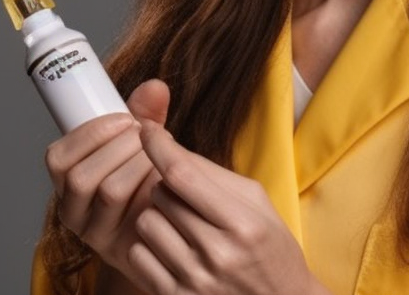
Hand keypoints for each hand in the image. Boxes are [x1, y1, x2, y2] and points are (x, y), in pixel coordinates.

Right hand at [44, 80, 170, 283]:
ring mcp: (92, 231)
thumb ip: (145, 115)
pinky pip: (132, 215)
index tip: (126, 120)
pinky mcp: (118, 246)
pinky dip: (150, 191)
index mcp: (67, 178)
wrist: (166, 223)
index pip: (57, 157)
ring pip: (108, 192)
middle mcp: (71, 208)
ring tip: (156, 156)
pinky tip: (163, 182)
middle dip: (119, 148)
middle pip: (80, 177)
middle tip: (146, 138)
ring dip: (138, 165)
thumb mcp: (140, 144)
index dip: (90, 134)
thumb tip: (155, 86)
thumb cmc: (146, 177)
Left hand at [122, 120, 325, 294]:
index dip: (158, 146)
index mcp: (242, 224)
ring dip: (158, 216)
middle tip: (188, 198)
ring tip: (181, 226)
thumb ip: (215, 176)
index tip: (146, 129)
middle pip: (161, 196)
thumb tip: (169, 146)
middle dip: (168, 187)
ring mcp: (193, 280)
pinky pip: (137, 256)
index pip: (183, 175)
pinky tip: (171, 249)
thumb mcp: (257, 205)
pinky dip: (148, 246)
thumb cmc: (271, 249)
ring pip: (145, 223)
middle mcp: (216, 253)